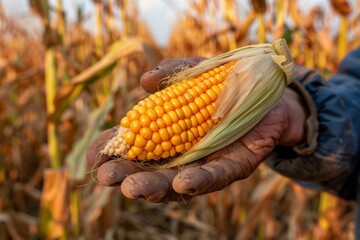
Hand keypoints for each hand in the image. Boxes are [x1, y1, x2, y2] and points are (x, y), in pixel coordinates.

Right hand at [87, 57, 306, 202]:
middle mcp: (183, 153)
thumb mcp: (195, 70)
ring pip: (177, 182)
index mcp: (168, 132)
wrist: (269, 92)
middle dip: (127, 176)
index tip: (94, 156)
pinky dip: (198, 180)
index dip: (113, 152)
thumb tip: (145, 82)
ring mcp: (207, 162)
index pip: (134, 146)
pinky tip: (181, 183)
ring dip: (155, 187)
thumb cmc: (226, 82)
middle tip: (106, 177)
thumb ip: (171, 71)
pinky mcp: (234, 166)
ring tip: (133, 188)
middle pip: (150, 170)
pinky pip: (216, 176)